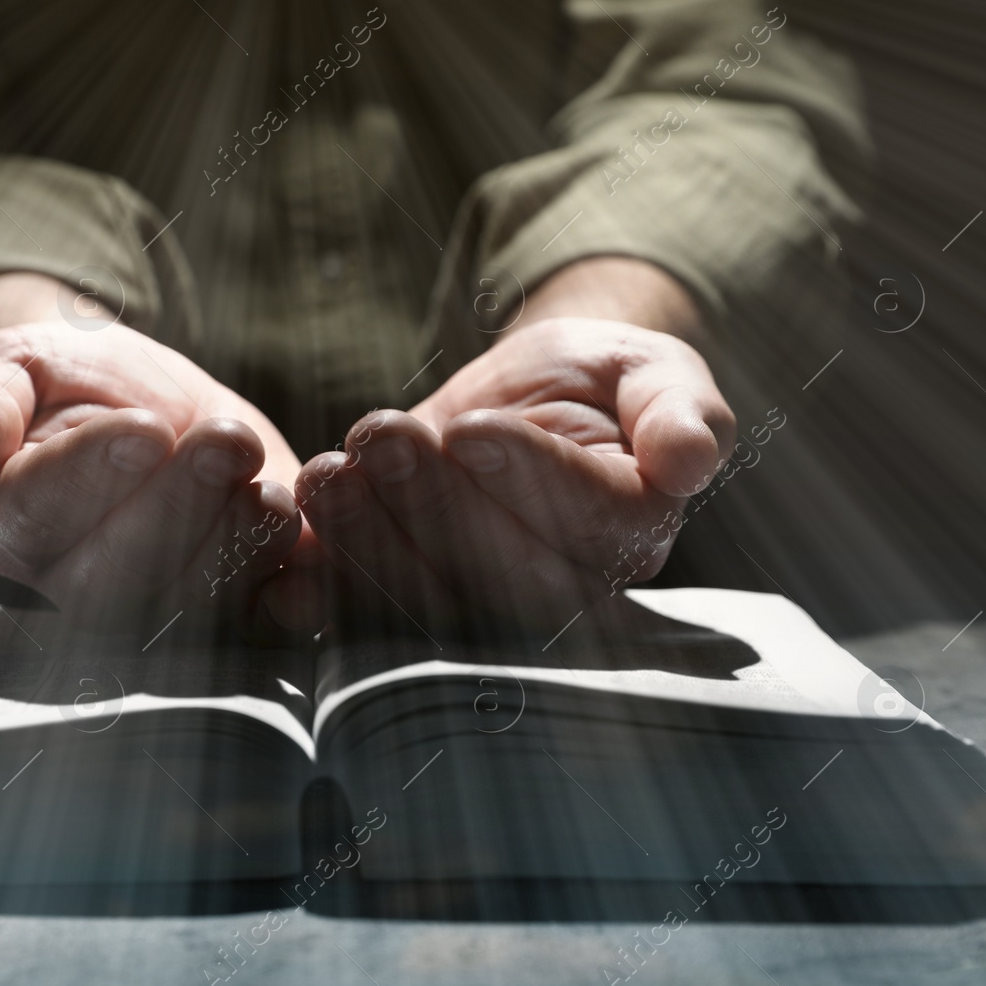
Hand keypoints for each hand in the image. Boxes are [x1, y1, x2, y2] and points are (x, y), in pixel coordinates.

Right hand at [0, 273, 323, 639]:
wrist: (144, 400)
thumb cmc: (65, 383)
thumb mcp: (10, 364)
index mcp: (14, 523)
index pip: (43, 515)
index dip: (94, 475)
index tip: (144, 426)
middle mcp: (79, 583)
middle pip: (120, 576)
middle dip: (181, 506)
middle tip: (223, 438)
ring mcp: (158, 605)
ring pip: (193, 605)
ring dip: (238, 547)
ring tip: (269, 483)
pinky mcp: (236, 606)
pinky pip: (261, 624)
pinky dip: (292, 599)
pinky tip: (311, 550)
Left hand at [296, 269, 734, 638]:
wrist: (527, 400)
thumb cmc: (600, 383)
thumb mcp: (652, 371)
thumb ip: (680, 409)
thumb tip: (693, 458)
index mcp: (629, 533)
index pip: (585, 524)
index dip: (527, 480)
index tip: (474, 428)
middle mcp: (562, 590)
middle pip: (501, 575)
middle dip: (434, 507)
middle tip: (385, 436)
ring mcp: (482, 605)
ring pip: (430, 598)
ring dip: (370, 538)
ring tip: (329, 470)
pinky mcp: (412, 600)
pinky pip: (370, 613)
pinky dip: (327, 584)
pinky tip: (292, 544)